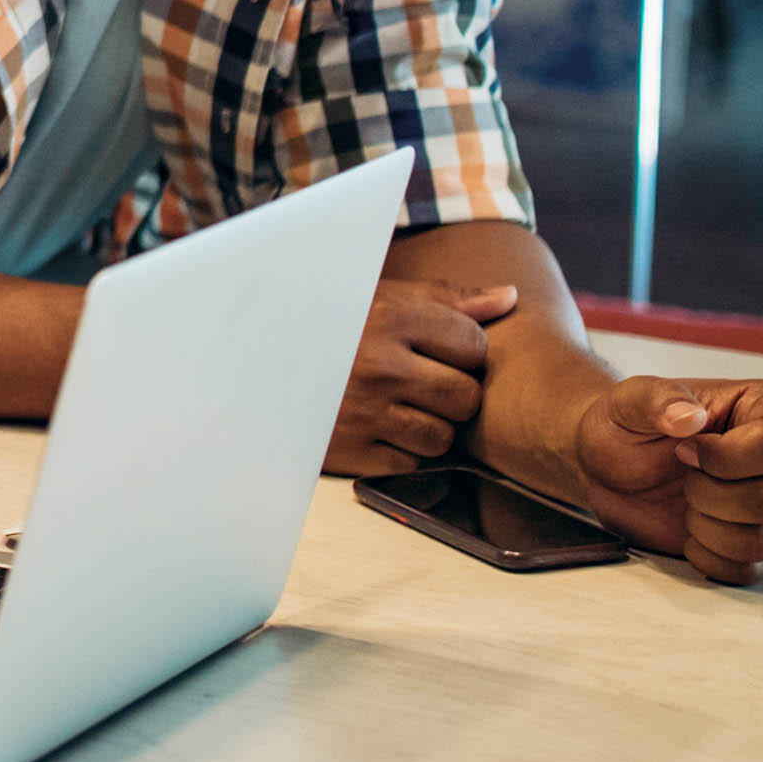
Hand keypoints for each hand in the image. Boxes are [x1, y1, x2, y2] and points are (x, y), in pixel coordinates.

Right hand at [324, 279, 521, 473]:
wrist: (252, 360)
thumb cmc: (332, 325)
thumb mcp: (383, 297)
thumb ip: (449, 300)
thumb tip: (510, 298)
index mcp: (391, 317)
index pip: (474, 345)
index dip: (465, 351)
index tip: (441, 350)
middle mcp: (379, 365)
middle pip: (465, 397)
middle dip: (456, 394)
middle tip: (428, 383)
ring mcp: (363, 412)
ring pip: (442, 437)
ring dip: (432, 427)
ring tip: (404, 407)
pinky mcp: (347, 451)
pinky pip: (409, 464)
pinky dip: (402, 452)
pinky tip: (381, 429)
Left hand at [559, 376, 762, 583]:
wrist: (614, 468)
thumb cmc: (630, 426)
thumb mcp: (630, 400)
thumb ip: (658, 400)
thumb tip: (689, 416)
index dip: (727, 459)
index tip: (685, 451)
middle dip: (707, 496)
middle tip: (684, 477)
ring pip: (762, 541)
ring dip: (707, 529)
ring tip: (689, 504)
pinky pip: (752, 569)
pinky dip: (709, 558)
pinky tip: (691, 534)